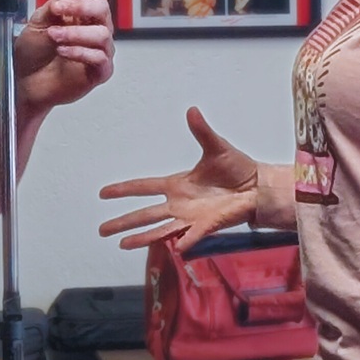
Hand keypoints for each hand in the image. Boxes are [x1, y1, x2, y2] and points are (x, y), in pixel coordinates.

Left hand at [13, 0, 114, 113]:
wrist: (24, 82)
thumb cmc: (33, 54)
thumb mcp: (38, 22)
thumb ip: (56, 5)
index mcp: (82, 14)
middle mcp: (93, 29)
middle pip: (103, 8)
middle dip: (79, 6)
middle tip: (57, 9)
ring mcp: (98, 50)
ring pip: (102, 33)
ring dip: (75, 32)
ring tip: (53, 36)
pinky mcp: (99, 71)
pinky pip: (99, 57)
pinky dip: (79, 51)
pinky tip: (62, 51)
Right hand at [99, 107, 258, 250]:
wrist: (257, 187)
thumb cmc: (237, 168)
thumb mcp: (217, 147)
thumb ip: (201, 131)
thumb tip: (192, 110)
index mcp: (177, 184)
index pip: (144, 187)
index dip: (123, 189)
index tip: (103, 193)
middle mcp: (179, 203)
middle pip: (144, 214)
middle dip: (123, 222)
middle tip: (101, 229)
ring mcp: (191, 217)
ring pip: (160, 229)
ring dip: (141, 237)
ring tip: (121, 244)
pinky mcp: (207, 227)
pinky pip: (192, 236)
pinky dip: (183, 242)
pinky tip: (173, 249)